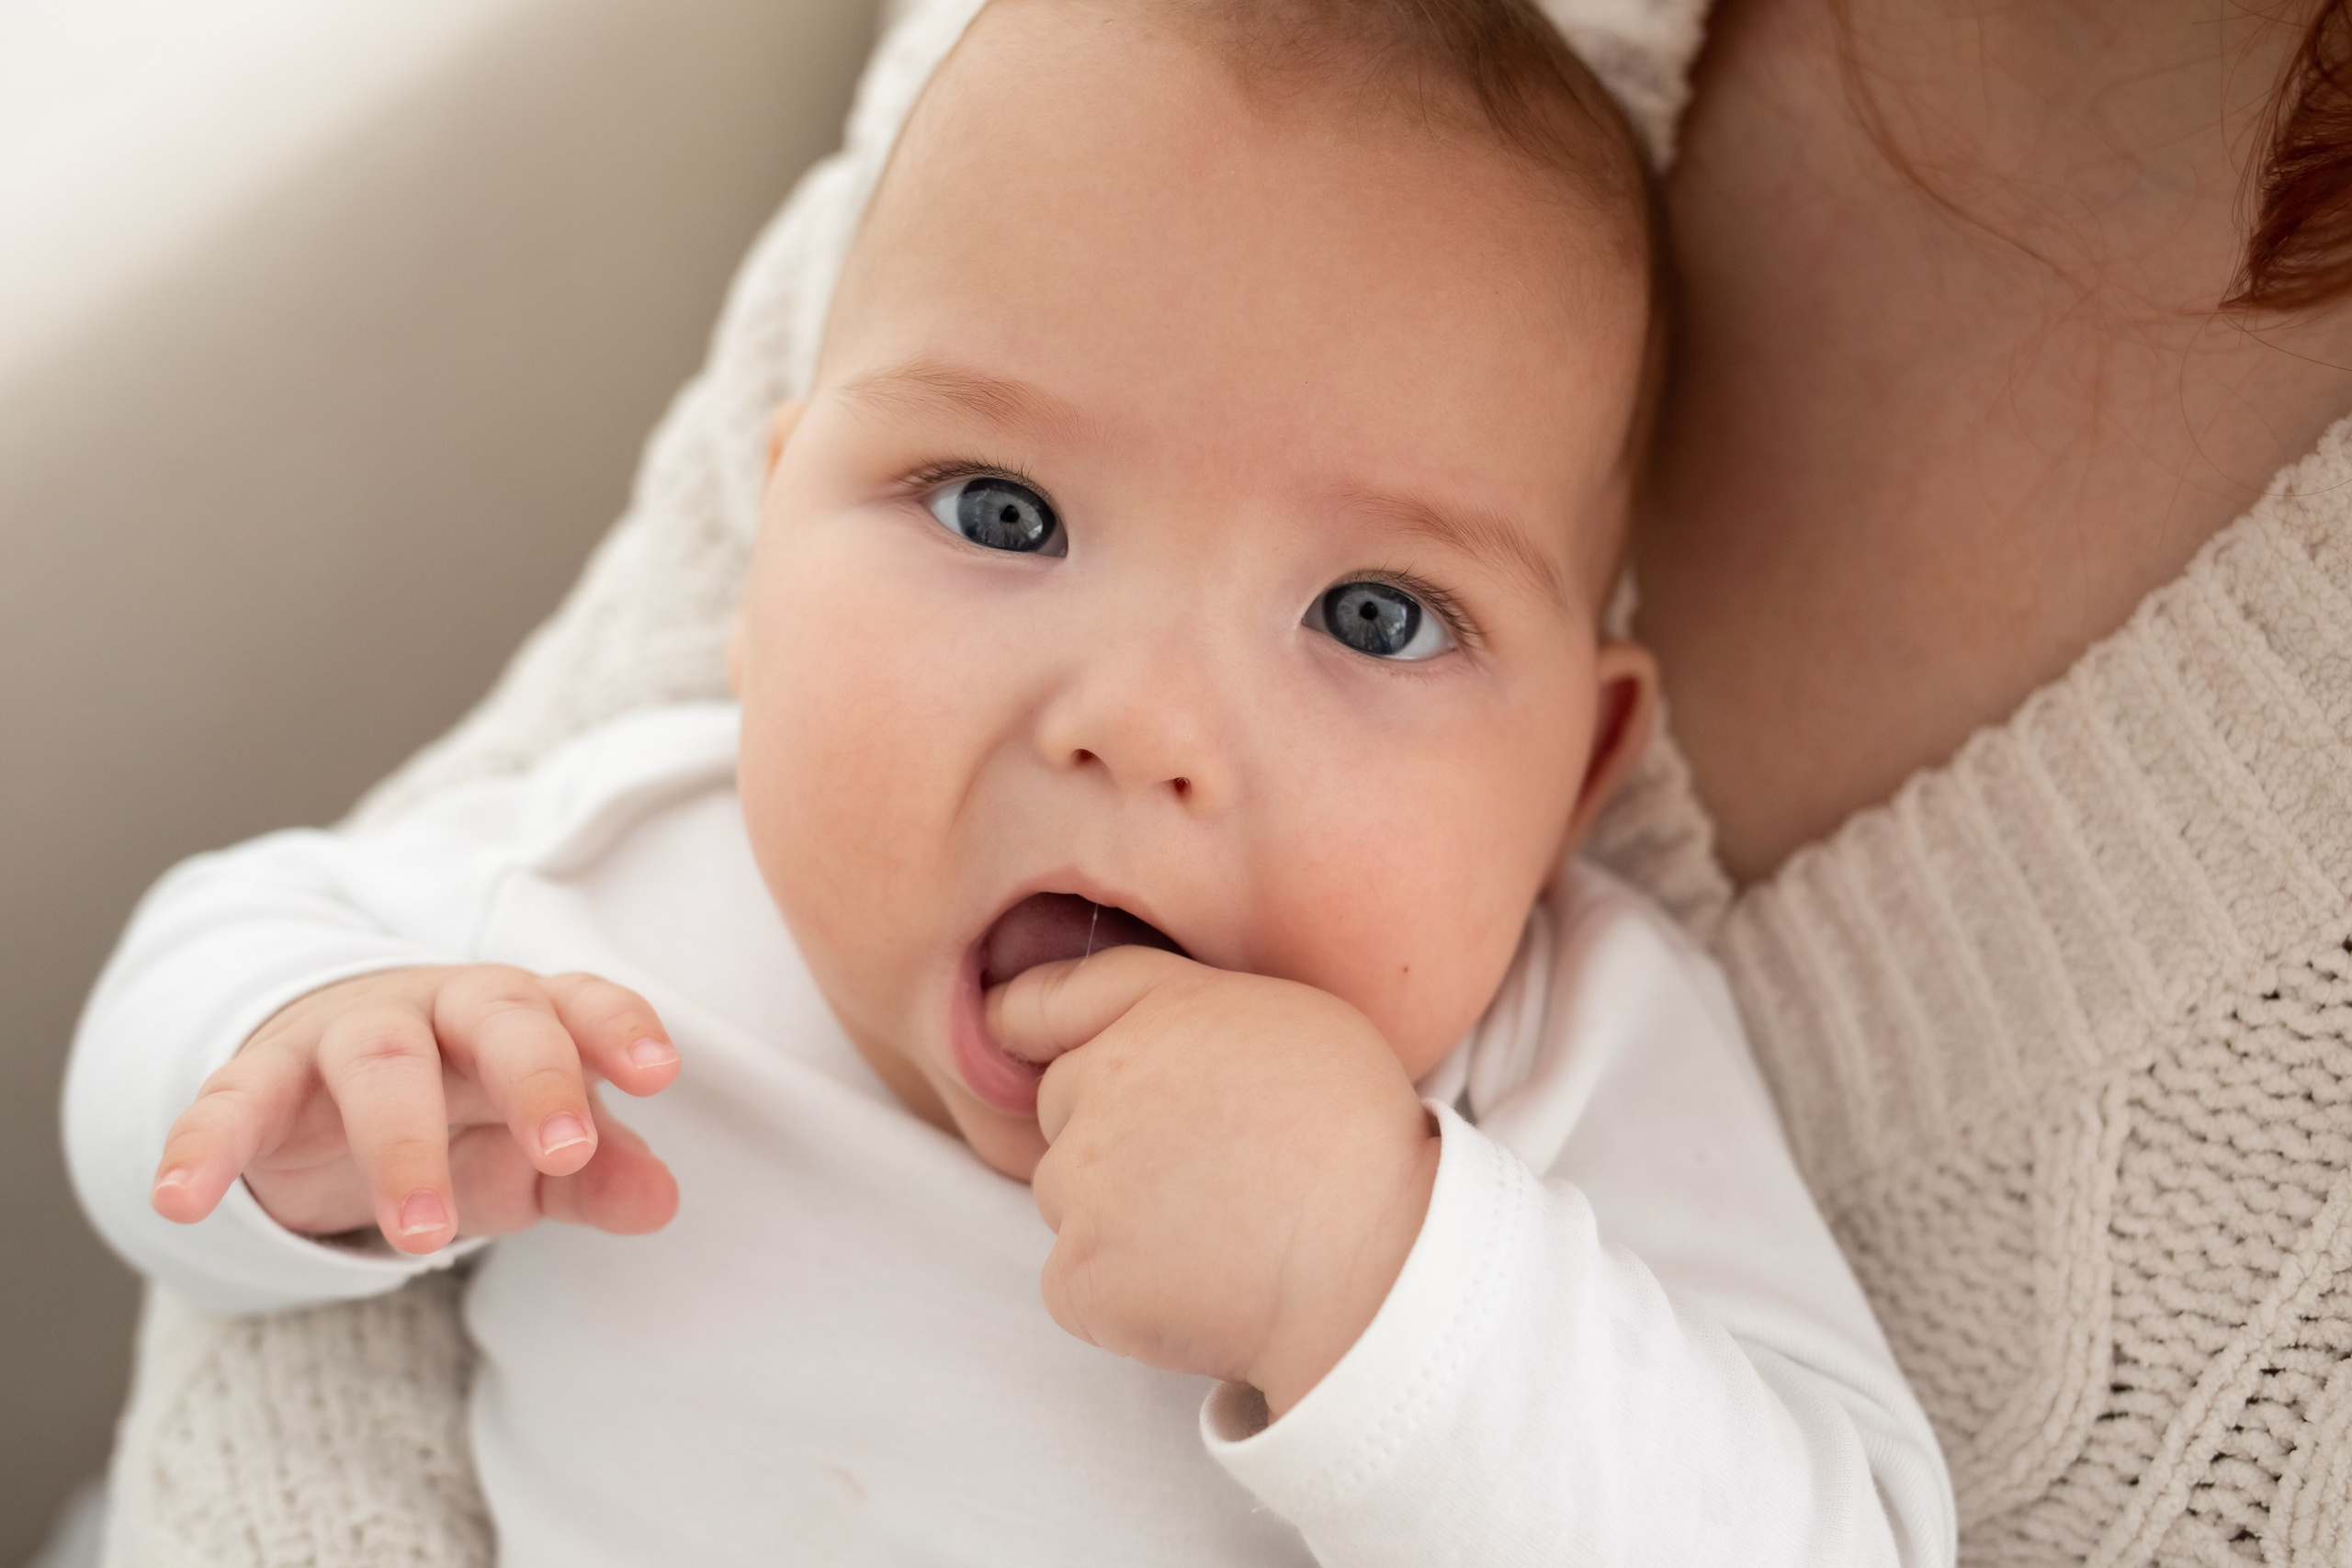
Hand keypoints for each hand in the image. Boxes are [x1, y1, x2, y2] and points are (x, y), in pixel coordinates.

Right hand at [150, 965, 680, 1252]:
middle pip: (496, 1016)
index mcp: (526, 1016)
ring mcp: (349, 1035)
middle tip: (563, 1156)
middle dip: (533, 1079)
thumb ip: (598, 1177)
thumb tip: (661, 1201)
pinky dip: (202, 1146)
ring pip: (381, 1062)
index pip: (582, 1004)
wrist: (332, 1080)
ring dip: (403, 1147)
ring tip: (423, 1239)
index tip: (659, 1074)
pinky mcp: (260, 1077)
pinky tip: (180, 1200)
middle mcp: (445, 1009)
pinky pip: (231, 1102)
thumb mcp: (533, 1156)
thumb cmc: (465, 1112)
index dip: (619, 1030)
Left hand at [988, 946, 1438, 1417]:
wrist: (1379, 1262)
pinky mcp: (1077, 1277)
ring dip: (1115, 1216)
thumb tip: (1146, 1039)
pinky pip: (1076, 1283)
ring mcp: (1079, 1186)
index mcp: (1153, 1011)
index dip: (1024, 1017)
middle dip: (1106, 1133)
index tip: (1011, 1031)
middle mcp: (1098, 1084)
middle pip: (1060, 1107)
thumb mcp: (1292, 1019)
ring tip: (1217, 1230)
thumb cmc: (1358, 1137)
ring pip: (1068, 1198)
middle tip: (1203, 1169)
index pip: (1047, 999)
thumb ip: (1194, 1014)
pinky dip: (1122, 1296)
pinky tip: (1199, 1288)